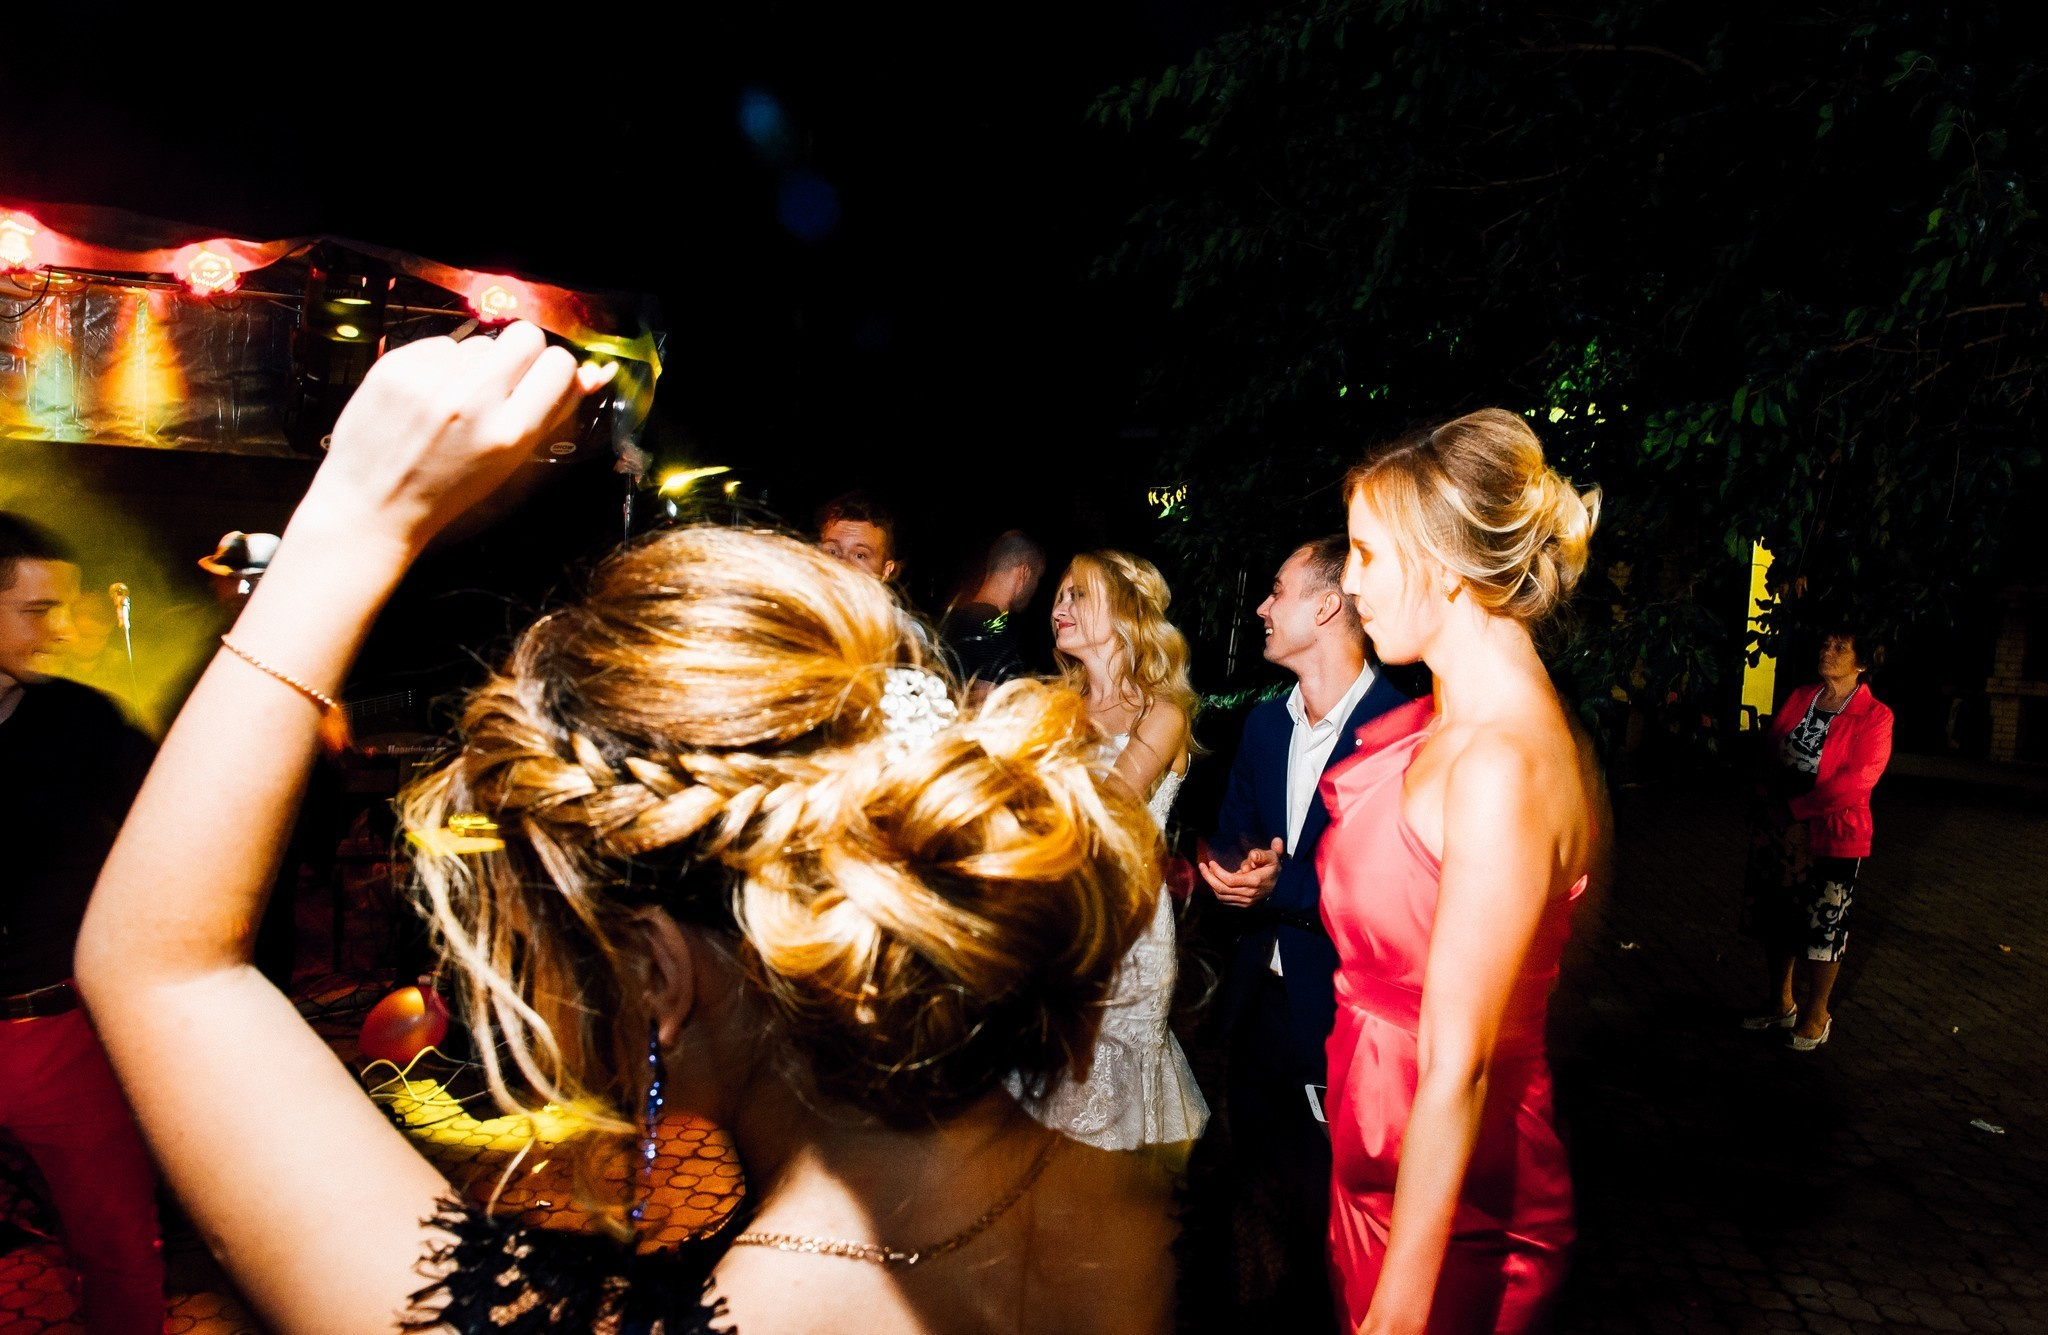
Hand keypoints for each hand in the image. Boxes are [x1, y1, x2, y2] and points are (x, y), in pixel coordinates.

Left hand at [292, 322, 610, 556]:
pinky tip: (426, 396)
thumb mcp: (509, 463)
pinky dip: (439, 365)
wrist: (371, 505)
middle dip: (521, 353)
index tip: (541, 383)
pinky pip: (440, 344)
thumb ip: (551, 414)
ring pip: (479, 342)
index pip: (559, 363)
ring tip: (454, 402)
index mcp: (511, 432)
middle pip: (524, 334)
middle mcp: (473, 400)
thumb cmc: (447, 491)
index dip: (554, 371)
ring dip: (475, 365)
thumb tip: (594, 373)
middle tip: (503, 382)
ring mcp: (431, 379)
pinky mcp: (396, 365)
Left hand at [1199, 837, 1283, 905]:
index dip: (1218, 872)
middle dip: (1209, 877)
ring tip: (1207, 872)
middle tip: (1202, 866)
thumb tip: (1253, 855)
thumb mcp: (1272, 857)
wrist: (1282, 887)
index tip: (1211, 862)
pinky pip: (1225, 900)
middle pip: (1222, 889)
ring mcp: (1245, 901)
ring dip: (1211, 884)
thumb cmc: (1273, 869)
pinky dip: (1217, 890)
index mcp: (1254, 882)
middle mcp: (1248, 894)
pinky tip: (1214, 880)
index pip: (1230, 880)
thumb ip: (1262, 855)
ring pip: (1221, 896)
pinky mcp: (1243, 904)